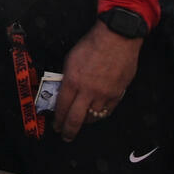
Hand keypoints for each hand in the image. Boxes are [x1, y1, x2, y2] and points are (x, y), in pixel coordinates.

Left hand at [54, 22, 142, 140]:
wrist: (117, 38)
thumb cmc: (93, 44)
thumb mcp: (71, 59)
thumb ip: (67, 78)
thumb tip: (64, 92)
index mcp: (73, 80)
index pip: (62, 107)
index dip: (58, 119)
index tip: (56, 124)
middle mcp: (88, 90)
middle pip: (75, 119)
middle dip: (68, 130)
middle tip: (65, 135)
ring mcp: (104, 94)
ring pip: (92, 117)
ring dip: (85, 121)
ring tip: (81, 121)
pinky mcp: (117, 94)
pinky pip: (106, 111)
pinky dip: (99, 114)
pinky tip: (95, 114)